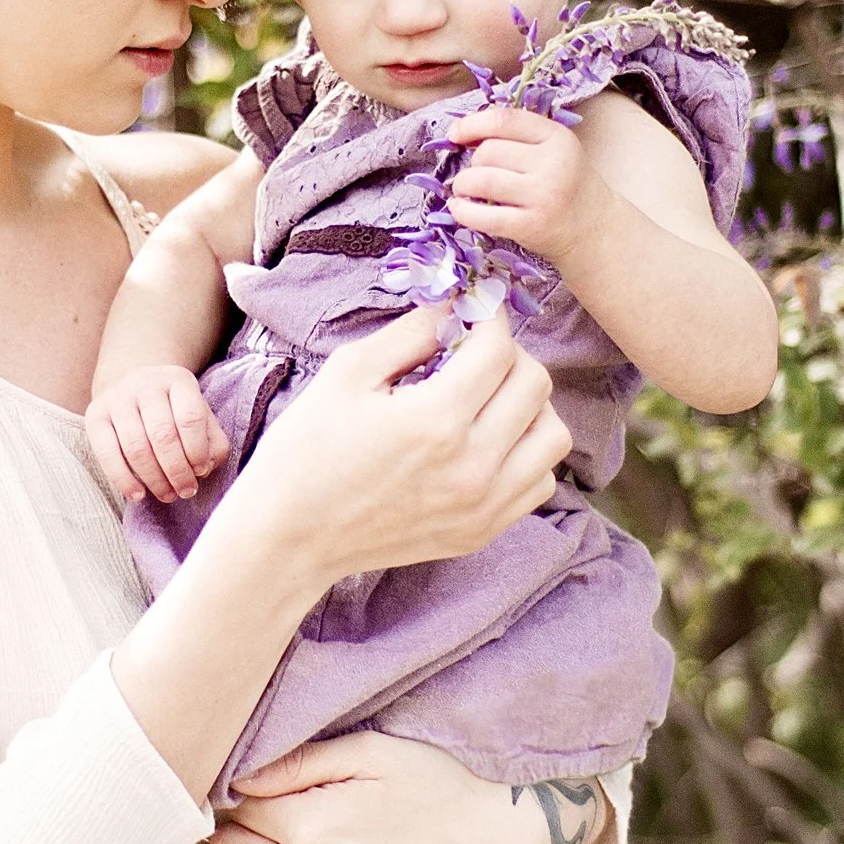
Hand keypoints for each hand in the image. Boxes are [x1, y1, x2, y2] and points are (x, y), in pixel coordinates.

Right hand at [85, 365, 229, 503]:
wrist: (131, 383)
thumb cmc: (173, 409)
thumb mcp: (199, 415)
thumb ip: (213, 442)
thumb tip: (204, 469)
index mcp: (178, 380)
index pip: (190, 418)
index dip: (198, 451)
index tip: (201, 471)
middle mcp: (145, 384)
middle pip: (162, 435)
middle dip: (177, 471)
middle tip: (186, 492)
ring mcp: (117, 398)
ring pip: (136, 447)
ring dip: (154, 479)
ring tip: (167, 495)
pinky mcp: (94, 415)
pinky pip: (107, 454)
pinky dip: (123, 480)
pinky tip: (138, 495)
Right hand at [208, 305, 569, 595]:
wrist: (290, 537)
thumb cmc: (306, 450)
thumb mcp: (348, 372)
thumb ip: (411, 332)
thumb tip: (457, 306)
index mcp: (435, 420)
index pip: (499, 349)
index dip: (489, 316)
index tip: (473, 309)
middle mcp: (472, 466)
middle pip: (536, 385)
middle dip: (509, 355)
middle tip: (474, 352)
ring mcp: (483, 506)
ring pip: (552, 435)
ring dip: (528, 405)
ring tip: (486, 399)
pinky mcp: (483, 531)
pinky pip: (541, 481)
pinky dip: (526, 453)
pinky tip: (487, 442)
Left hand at [445, 105, 614, 262]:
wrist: (594, 230)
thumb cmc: (564, 185)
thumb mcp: (554, 150)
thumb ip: (518, 137)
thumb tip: (462, 133)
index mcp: (557, 137)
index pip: (504, 120)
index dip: (471, 124)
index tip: (455, 135)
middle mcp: (553, 163)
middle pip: (488, 151)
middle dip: (472, 163)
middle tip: (476, 175)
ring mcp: (544, 195)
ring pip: (482, 180)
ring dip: (463, 185)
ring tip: (464, 191)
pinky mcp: (531, 226)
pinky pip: (484, 216)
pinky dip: (463, 211)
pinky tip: (460, 209)